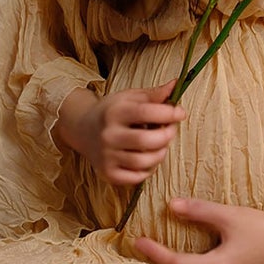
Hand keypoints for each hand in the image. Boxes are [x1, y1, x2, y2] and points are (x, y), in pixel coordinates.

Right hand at [56, 78, 185, 185]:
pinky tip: (147, 159)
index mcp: (114, 112)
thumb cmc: (112, 112)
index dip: (169, 113)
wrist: (83, 129)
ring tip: (160, 145)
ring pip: (144, 162)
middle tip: (170, 130)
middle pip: (148, 141)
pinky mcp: (108, 173)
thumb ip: (154, 94)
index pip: (147, 112)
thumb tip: (176, 85)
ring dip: (161, 154)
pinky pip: (136, 178)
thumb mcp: (130, 98)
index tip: (180, 113)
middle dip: (167, 135)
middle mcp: (109, 135)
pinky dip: (148, 170)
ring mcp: (107, 156)